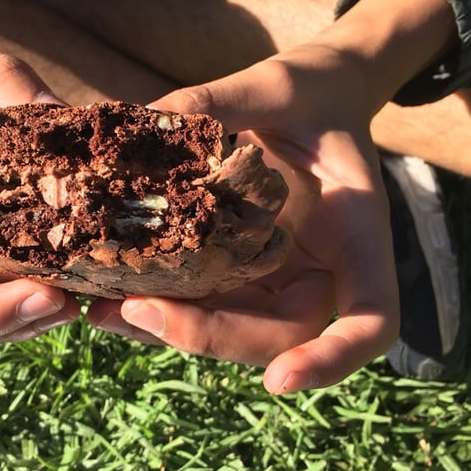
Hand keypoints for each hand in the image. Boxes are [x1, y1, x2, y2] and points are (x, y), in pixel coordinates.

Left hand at [87, 43, 400, 391]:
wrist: (313, 97)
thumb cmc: (311, 91)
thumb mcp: (276, 86)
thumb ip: (222, 103)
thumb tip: (145, 118)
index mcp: (356, 237)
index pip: (369, 322)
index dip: (331, 360)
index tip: (279, 384)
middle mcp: (318, 272)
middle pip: (280, 338)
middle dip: (211, 338)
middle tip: (138, 312)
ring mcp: (276, 278)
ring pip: (231, 330)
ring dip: (169, 329)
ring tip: (101, 310)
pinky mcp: (238, 271)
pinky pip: (202, 300)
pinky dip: (158, 302)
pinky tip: (103, 290)